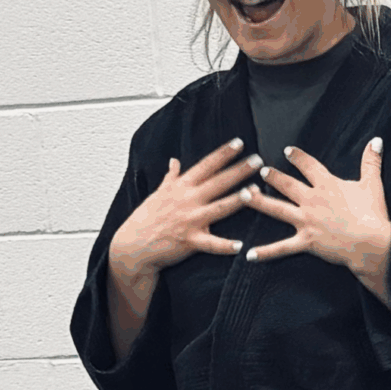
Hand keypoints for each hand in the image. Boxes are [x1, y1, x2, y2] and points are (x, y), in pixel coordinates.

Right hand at [104, 141, 262, 357]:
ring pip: (218, 208)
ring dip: (237, 200)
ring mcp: (189, 220)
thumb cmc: (145, 219)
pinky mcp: (189, 241)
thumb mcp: (157, 193)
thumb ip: (170, 177)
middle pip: (218, 182)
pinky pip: (211, 244)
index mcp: (181, 187)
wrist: (132, 245)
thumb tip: (174, 161)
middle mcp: (187, 200)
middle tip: (258, 160)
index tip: (239, 142)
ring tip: (255, 192)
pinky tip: (240, 246)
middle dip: (238, 170)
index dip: (223, 153)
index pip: (206, 165)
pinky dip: (225, 246)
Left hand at [243, 138, 390, 297]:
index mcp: (327, 185)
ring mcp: (306, 221)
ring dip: (258, 202)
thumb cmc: (373, 214)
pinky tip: (249, 255)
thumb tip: (376, 140)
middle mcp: (312, 200)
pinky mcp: (305, 241)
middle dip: (272, 177)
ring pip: (277, 209)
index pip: (309, 166)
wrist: (371, 243)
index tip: (288, 150)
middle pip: (287, 185)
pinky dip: (265, 253)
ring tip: (242, 195)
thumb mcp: (372, 184)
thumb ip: (371, 161)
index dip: (298, 157)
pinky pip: (281, 248)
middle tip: (260, 170)